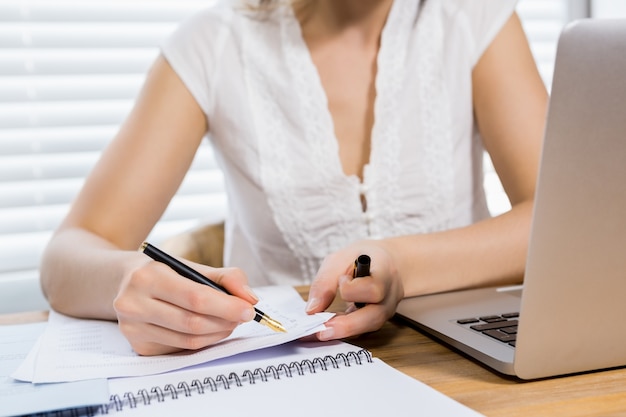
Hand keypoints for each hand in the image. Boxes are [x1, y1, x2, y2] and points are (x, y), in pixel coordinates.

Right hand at [113, 261, 257, 354]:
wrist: (123, 282)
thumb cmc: (164, 273)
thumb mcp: (191, 265)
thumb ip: (225, 277)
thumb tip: (250, 298)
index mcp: (147, 276)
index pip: (195, 298)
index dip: (226, 306)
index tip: (248, 309)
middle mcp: (133, 304)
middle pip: (193, 323)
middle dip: (225, 322)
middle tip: (242, 316)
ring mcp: (133, 329)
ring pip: (189, 340)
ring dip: (217, 333)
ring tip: (228, 322)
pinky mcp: (139, 346)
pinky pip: (181, 348)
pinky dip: (202, 341)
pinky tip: (208, 330)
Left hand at [305, 240, 403, 340]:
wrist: (385, 262)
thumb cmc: (362, 257)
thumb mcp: (340, 259)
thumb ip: (325, 281)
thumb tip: (312, 309)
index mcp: (385, 273)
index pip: (373, 288)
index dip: (353, 288)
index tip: (342, 279)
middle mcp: (390, 296)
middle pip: (375, 316)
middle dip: (347, 325)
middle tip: (321, 330)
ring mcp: (386, 311)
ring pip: (368, 328)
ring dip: (343, 331)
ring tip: (319, 330)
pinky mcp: (376, 320)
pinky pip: (361, 330)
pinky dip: (343, 331)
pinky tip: (326, 328)